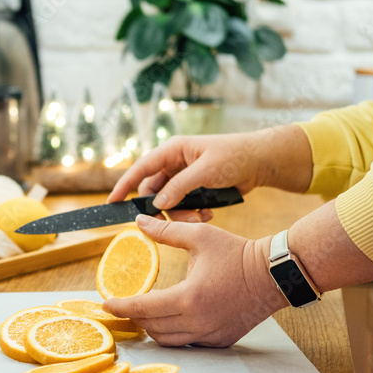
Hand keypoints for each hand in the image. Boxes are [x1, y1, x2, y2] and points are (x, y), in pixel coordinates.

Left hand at [102, 215, 287, 347]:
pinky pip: (188, 342)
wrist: (275, 275)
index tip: (105, 303)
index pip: (143, 308)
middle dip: (133, 317)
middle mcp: (198, 322)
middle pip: (152, 328)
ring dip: (152, 327)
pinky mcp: (220, 340)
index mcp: (189, 297)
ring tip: (143, 312)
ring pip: (168, 340)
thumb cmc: (238, 253)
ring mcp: (210, 334)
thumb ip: (166, 232)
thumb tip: (139, 221)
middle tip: (122, 306)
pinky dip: (174, 333)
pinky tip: (169, 318)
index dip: (120, 307)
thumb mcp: (200, 235)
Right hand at [107, 127, 312, 220]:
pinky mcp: (194, 188)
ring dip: (180, 214)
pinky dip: (191, 213)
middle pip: (154, 191)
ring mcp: (184, 176)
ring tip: (200, 219)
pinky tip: (207, 214)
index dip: (124, 185)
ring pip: (168, 202)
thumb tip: (158, 204)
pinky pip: (182, 205)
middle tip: (177, 223)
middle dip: (163, 209)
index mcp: (172, 150)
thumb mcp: (206, 170)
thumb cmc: (234, 156)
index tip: (111, 202)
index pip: (141, 168)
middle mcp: (174, 163)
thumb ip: (180, 187)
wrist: (260, 161)